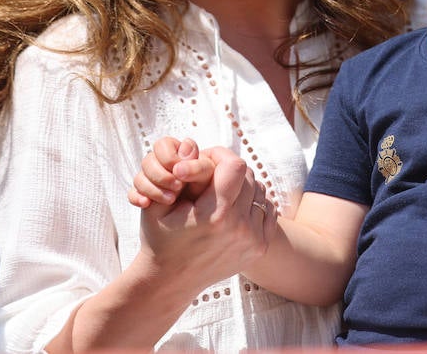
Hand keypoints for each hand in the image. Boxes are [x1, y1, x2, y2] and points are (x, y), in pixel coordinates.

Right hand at [134, 146, 273, 284]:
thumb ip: (179, 173)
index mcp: (214, 216)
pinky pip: (267, 209)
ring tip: (221, 192)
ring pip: (260, 191)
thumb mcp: (159, 204)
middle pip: (249, 176)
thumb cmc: (161, 237)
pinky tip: (234, 207)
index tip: (207, 159)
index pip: (235, 166)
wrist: (171, 281)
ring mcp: (253, 240)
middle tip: (212, 175)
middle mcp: (239, 229)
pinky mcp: (260, 247)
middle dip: (229, 170)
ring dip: (242, 186)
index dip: (220, 155)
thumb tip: (195, 147)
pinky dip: (253, 203)